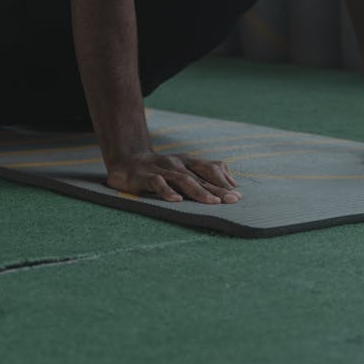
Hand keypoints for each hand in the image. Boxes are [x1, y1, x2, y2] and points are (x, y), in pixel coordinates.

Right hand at [106, 150, 241, 203]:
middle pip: (200, 176)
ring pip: (182, 179)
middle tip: (233, 200)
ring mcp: (161, 168)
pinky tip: (176, 200)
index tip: (238, 196)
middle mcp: (176, 163)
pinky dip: (167, 191)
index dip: (223, 181)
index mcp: (187, 162)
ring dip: (199, 191)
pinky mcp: (144, 176)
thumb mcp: (184, 168)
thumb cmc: (160, 169)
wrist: (126, 161)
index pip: (209, 169)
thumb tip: (232, 182)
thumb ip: (206, 174)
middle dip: (217, 189)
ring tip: (212, 203)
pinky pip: (157, 183)